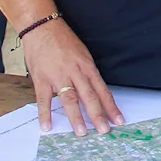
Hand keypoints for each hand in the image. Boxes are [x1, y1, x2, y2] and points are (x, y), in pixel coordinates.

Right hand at [23, 18, 123, 136]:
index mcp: (87, 67)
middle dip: (98, 115)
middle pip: (89, 96)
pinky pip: (44, 99)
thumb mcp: (82, 54)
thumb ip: (87, 74)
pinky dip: (45, 114)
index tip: (119, 120)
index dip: (111, 106)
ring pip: (70, 99)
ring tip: (82, 132)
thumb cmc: (63, 41)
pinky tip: (47, 127)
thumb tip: (95, 93)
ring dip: (76, 117)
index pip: (102, 90)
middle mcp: (75, 72)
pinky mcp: (42, 79)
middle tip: (105, 131)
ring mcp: (58, 76)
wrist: (42, 27)